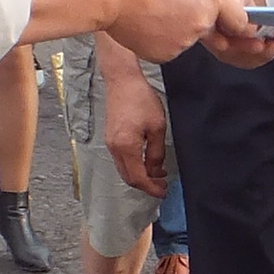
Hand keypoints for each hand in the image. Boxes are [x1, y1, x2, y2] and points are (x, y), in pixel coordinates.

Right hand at [99, 45, 173, 194]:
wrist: (122, 81)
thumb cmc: (141, 99)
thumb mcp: (157, 127)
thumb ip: (156, 152)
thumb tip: (156, 170)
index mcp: (126, 147)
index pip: (138, 178)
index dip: (152, 188)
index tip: (163, 192)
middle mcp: (114, 148)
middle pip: (128, 177)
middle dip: (146, 185)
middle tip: (162, 185)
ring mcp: (110, 143)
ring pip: (124, 169)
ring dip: (140, 175)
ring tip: (157, 174)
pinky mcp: (110, 137)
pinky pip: (121, 159)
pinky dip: (133, 165)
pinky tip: (146, 161)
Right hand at [100, 0, 273, 76]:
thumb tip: (205, 5)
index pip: (239, 19)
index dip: (237, 24)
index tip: (239, 28)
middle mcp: (203, 22)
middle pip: (210, 30)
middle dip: (199, 25)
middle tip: (170, 9)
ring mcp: (185, 42)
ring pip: (186, 40)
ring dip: (174, 31)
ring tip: (148, 10)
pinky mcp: (166, 56)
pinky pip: (167, 50)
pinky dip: (157, 41)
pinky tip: (141, 24)